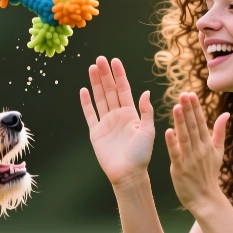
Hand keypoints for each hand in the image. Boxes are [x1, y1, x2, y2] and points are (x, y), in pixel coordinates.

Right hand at [80, 56, 154, 186]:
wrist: (128, 174)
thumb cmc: (141, 155)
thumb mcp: (148, 131)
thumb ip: (146, 111)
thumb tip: (145, 92)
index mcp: (132, 114)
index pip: (124, 89)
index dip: (119, 75)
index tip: (115, 61)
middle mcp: (118, 116)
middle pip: (110, 90)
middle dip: (105, 74)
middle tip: (100, 59)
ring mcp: (106, 123)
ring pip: (100, 98)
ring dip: (96, 83)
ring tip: (92, 68)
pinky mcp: (96, 132)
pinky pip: (90, 114)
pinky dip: (86, 103)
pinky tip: (84, 90)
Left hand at [165, 92, 229, 214]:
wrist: (206, 199)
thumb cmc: (209, 174)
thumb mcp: (218, 152)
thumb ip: (220, 132)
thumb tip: (226, 113)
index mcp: (207, 144)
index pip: (201, 122)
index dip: (196, 108)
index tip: (190, 93)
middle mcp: (199, 150)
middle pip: (193, 127)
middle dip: (188, 110)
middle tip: (183, 94)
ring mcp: (190, 159)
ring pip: (185, 137)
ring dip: (181, 122)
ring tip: (176, 107)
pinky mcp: (180, 169)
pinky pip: (176, 154)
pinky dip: (172, 143)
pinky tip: (168, 131)